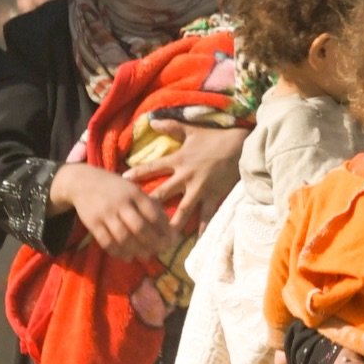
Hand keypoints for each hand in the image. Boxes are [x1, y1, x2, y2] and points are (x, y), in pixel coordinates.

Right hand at [52, 164, 176, 259]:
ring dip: (137, 250)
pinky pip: (107, 242)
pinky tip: (128, 257)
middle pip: (139, 228)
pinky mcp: (93, 223)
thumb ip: (149, 204)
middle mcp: (120, 203)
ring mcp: (105, 214)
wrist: (82, 182)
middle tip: (160, 251)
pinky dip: (119, 252)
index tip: (171, 239)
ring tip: (146, 256)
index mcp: (133, 192)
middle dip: (153, 243)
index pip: (152, 213)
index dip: (163, 229)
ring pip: (123, 237)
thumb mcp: (132, 188)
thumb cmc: (114, 187)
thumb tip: (167, 225)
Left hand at [126, 119, 245, 230]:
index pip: (153, 167)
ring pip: (182, 210)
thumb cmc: (215, 138)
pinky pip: (206, 215)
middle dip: (148, 205)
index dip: (138, 173)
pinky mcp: (214, 196)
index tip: (123, 180)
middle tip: (134, 218)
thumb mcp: (191, 130)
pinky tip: (196, 242)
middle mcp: (186, 177)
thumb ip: (170, 126)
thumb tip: (151, 121)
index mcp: (178, 160)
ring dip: (172, 224)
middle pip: (163, 193)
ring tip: (161, 239)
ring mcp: (200, 189)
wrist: (240, 146)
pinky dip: (202, 228)